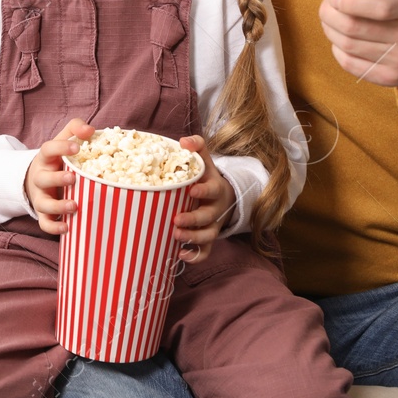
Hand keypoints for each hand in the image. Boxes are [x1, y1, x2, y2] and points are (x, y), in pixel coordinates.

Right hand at [25, 118, 94, 234]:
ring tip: (74, 206)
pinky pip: (45, 224)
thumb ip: (75, 129)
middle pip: (43, 178)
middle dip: (57, 179)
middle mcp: (40, 177)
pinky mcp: (43, 214)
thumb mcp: (63, 140)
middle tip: (73, 178)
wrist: (37, 178)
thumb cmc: (57, 159)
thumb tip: (91, 130)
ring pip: (43, 204)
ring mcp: (41, 197)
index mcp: (46, 158)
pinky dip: (54, 228)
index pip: (48, 149)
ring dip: (57, 206)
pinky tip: (67, 228)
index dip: (61, 147)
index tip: (77, 146)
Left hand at [172, 135, 232, 262]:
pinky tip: (180, 255)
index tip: (192, 189)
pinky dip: (195, 256)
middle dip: (193, 220)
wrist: (221, 197)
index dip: (204, 190)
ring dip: (193, 238)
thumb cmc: (206, 177)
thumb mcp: (205, 161)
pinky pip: (205, 252)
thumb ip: (197, 147)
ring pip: (208, 237)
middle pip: (208, 217)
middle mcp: (215, 209)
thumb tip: (182, 141)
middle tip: (176, 219)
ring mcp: (212, 226)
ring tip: (175, 236)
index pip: (212, 190)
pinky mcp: (208, 240)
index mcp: (214, 189)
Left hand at [319, 0, 397, 102]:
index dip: (349, 2)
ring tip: (330, 20)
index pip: (380, 7)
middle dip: (330, 15)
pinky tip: (339, 39)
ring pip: (348, 46)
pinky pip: (350, 64)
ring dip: (330, 30)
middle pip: (355, 28)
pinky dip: (337, 50)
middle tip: (326, 7)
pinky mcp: (390, 78)